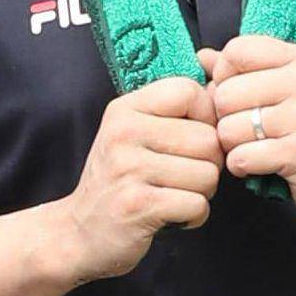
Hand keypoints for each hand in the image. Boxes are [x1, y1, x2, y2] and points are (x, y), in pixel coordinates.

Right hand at [52, 76, 220, 281]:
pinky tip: (172, 216)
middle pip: (208, 139)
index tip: (193, 139)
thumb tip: (217, 62)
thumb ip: (175, 103)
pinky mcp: (138, 206)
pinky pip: (197, 205)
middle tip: (182, 178)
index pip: (189, 91)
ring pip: (208, 175)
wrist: (78, 233)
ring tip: (174, 196)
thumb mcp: (136, 132)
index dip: (207, 117)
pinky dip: (193, 217)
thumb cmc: (120, 180)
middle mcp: (124, 133)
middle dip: (208, 165)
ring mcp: (129, 169)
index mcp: (126, 109)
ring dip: (201, 193)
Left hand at [204, 36, 295, 227]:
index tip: (240, 99)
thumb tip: (202, 56)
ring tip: (254, 149)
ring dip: (233, 147)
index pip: (237, 51)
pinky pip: (241, 157)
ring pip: (229, 128)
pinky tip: (259, 166)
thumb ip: (245, 71)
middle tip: (246, 132)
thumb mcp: (287, 91)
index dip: (224, 78)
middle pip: (226, 93)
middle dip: (225, 119)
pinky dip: (242, 167)